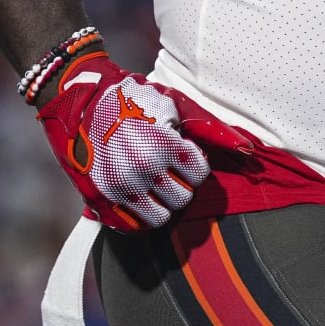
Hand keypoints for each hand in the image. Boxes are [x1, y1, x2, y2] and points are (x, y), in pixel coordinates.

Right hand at [35, 54, 252, 228]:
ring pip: (159, 218)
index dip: (194, 163)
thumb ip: (208, 129)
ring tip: (152, 182)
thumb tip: (248, 150)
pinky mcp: (96, 200)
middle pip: (182, 199)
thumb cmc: (130, 98)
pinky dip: (138, 216)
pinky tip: (136, 196)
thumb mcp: (171, 104)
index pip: (198, 174)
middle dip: (180, 183)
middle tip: (167, 168)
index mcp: (162, 145)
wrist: (76, 99)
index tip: (182, 153)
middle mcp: (140, 171)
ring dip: (161, 202)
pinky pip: (130, 227)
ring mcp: (117, 189)